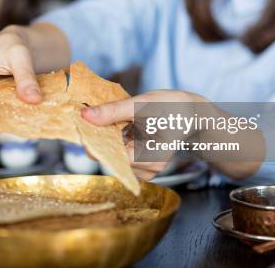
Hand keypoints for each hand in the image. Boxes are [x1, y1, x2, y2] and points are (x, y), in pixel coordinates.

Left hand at [80, 89, 205, 179]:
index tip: (82, 126)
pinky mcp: (141, 164)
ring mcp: (145, 169)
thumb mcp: (143, 104)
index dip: (96, 141)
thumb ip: (114, 111)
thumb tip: (84, 115)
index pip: (114, 156)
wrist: (192, 113)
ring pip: (116, 155)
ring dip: (108, 138)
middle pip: (113, 157)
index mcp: (152, 159)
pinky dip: (117, 140)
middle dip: (101, 138)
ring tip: (114, 120)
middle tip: (90, 118)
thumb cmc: (173, 107)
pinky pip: (122, 153)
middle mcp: (148, 170)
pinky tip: (122, 127)